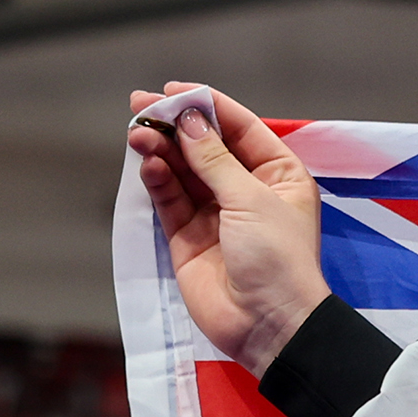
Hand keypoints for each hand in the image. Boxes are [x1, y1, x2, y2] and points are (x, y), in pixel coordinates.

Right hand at [127, 82, 331, 374]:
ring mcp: (216, 214)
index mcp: (279, 176)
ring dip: (161, 150)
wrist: (271, 326)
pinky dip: (158, 180)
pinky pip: (170, 199)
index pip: (240, 129)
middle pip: (205, 146)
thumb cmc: (278, 260)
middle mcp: (248, 191)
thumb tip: (189, 120)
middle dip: (174, 125)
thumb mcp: (251, 200)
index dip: (207, 107)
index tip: (173, 89)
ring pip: (183, 170)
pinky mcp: (189, 238)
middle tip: (139, 105)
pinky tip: (148, 163)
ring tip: (138, 134)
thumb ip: (215, 160)